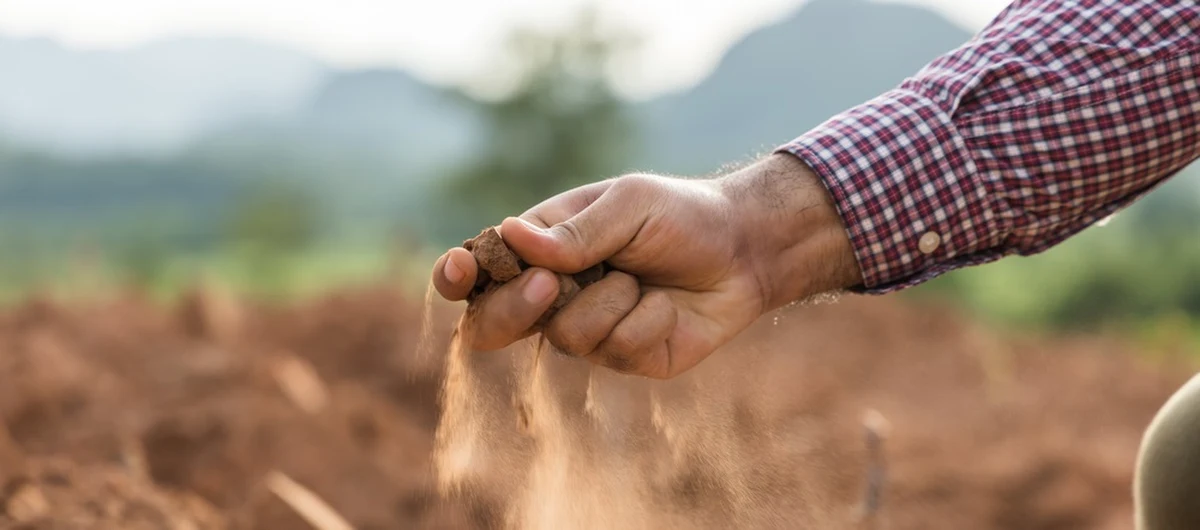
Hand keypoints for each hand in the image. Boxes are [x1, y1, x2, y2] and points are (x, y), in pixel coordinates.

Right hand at [432, 154, 861, 377]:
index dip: (458, 276)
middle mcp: (555, 293)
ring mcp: (587, 330)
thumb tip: (511, 236)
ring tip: (642, 279)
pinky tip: (666, 305)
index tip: (456, 272)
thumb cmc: (681, 216)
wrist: (746, 251)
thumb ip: (575, 231)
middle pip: (494, 321)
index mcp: (543, 246)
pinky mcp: (624, 357)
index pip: (482, 269)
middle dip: (515, 309)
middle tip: (549, 286)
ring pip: (563, 338)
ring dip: (609, 303)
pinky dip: (647, 320)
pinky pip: (616, 349)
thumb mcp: (629, 205)